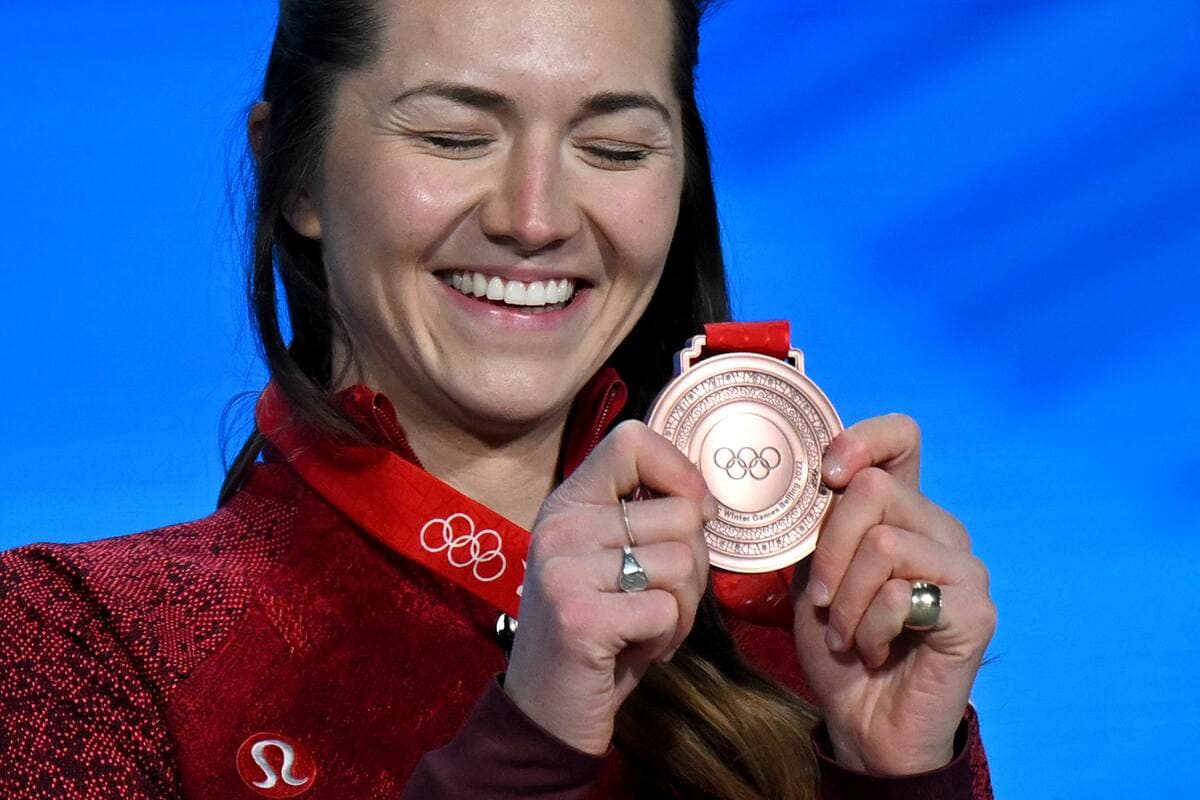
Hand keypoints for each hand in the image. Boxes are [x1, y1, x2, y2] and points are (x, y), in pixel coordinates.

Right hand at [504, 421, 714, 754]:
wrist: (547, 711)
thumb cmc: (596, 630)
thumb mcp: (611, 561)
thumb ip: (648, 520)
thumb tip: (707, 501)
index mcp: (568, 503)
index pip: (630, 441)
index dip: (679, 471)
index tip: (690, 512)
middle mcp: (560, 527)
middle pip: (680, 514)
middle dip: (692, 567)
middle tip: (656, 601)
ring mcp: (565, 570)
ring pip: (684, 563)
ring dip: (682, 608)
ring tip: (644, 627)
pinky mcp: (580, 617)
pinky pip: (668, 609)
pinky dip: (666, 637)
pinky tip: (634, 650)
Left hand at [793, 414, 995, 774]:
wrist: (862, 718)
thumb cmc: (837, 641)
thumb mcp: (813, 570)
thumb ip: (817, 521)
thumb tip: (812, 473)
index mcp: (903, 510)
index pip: (901, 437)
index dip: (861, 440)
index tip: (828, 475)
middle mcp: (940, 529)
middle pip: (873, 491)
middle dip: (828, 552)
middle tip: (824, 602)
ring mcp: (965, 569)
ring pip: (883, 543)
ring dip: (845, 601)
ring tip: (848, 634)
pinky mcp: (975, 611)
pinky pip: (900, 594)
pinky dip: (869, 628)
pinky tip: (874, 650)